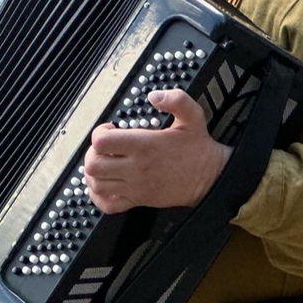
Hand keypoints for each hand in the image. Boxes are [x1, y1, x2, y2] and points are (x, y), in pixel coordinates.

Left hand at [83, 89, 231, 213]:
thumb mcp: (193, 116)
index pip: (102, 142)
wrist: (210, 178)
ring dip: (93, 172)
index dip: (100, 132)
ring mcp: (135, 187)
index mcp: (145, 145)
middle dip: (93, 152)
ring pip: (96, 184)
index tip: (110, 129)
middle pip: (93, 164)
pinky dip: (98, 195)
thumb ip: (176, 100)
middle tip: (104, 147)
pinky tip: (105, 183)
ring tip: (104, 162)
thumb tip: (154, 96)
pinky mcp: (138, 201)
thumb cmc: (198, 148)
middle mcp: (136, 168)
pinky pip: (107, 205)